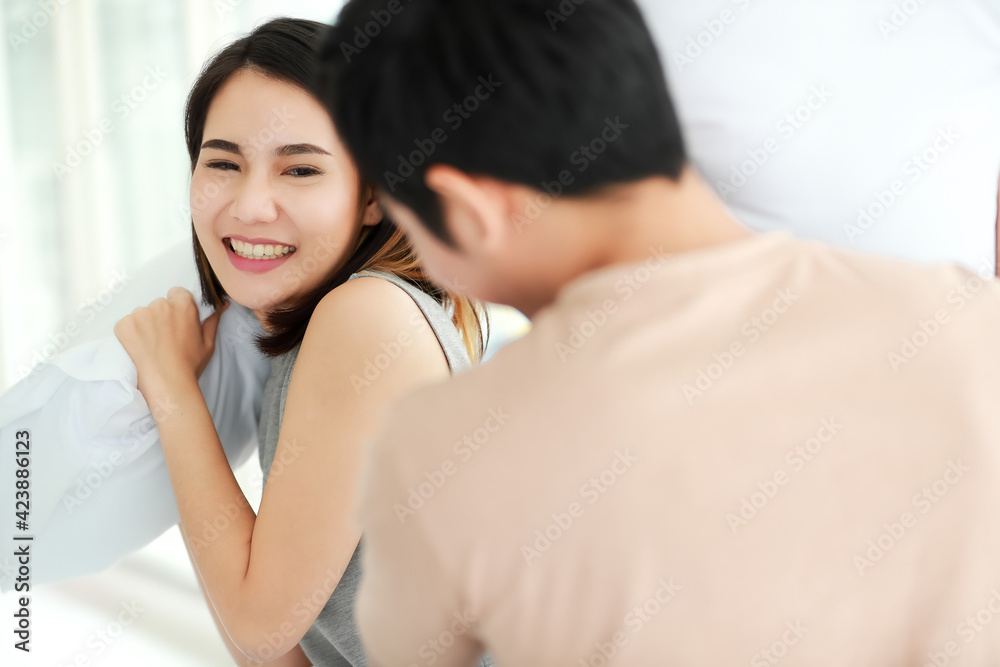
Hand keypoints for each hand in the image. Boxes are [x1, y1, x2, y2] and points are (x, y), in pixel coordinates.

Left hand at [113, 286, 228, 399]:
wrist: (167, 383)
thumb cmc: (190, 364)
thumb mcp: (208, 342)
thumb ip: (213, 319)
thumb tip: (222, 303)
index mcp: (184, 304)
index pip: (177, 293)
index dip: (177, 308)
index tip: (178, 322)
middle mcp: (161, 304)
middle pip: (159, 304)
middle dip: (162, 316)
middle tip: (166, 337)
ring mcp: (140, 314)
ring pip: (143, 313)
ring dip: (146, 324)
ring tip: (153, 344)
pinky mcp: (124, 325)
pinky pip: (127, 323)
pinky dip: (132, 333)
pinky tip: (140, 347)